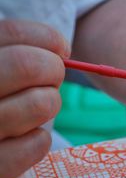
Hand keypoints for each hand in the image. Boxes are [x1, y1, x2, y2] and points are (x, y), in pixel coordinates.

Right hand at [0, 20, 69, 177]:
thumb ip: (15, 57)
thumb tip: (61, 49)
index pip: (12, 34)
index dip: (48, 38)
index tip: (62, 49)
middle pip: (28, 64)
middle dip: (54, 70)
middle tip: (51, 80)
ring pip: (41, 104)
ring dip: (50, 104)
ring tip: (36, 109)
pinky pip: (38, 144)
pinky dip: (40, 139)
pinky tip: (24, 137)